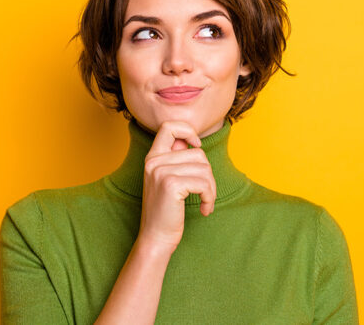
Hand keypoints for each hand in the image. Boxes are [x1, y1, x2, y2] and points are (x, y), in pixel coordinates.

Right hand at [136, 120, 216, 252]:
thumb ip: (176, 159)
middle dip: (208, 175)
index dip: (187, 130)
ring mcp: (160, 171)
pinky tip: (204, 209)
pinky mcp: (171, 184)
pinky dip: (209, 197)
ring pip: (204, 168)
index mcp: (152, 157)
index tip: (196, 145)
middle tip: (204, 193)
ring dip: (211, 188)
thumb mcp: (166, 180)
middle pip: (198, 153)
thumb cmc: (166, 211)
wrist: (156, 237)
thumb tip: (193, 142)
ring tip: (204, 202)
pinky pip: (204, 183)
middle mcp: (154, 161)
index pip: (169, 126)